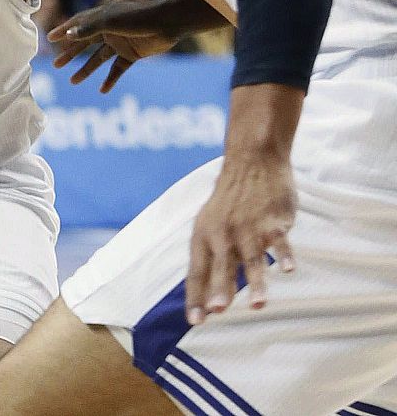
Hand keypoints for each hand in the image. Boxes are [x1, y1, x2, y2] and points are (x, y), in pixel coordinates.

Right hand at [49, 0, 180, 92]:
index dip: (63, 30)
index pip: (77, 24)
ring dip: (86, 70)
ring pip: (98, 59)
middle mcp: (108, 30)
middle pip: (85, 44)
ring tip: (73, 81)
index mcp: (101, 17)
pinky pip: (117, 69)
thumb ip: (88, 28)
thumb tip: (68, 36)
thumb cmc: (138, 17)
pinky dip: (110, 79)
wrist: (167, 24)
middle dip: (70, 54)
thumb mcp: (110, 21)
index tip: (50, 38)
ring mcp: (119, 43)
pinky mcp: (131, 54)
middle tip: (56, 65)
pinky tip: (102, 90)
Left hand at [187, 156, 296, 324]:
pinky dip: (285, 256)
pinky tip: (288, 270)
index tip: (196, 321)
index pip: (196, 272)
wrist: (252, 163)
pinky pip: (281, 243)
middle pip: (221, 266)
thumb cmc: (229, 201)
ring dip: (256, 283)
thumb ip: (210, 258)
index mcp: (204, 236)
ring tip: (258, 305)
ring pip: (252, 259)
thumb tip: (205, 295)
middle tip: (217, 311)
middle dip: (220, 290)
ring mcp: (251, 229)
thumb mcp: (209, 224)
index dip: (195, 297)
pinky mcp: (275, 223)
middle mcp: (224, 234)